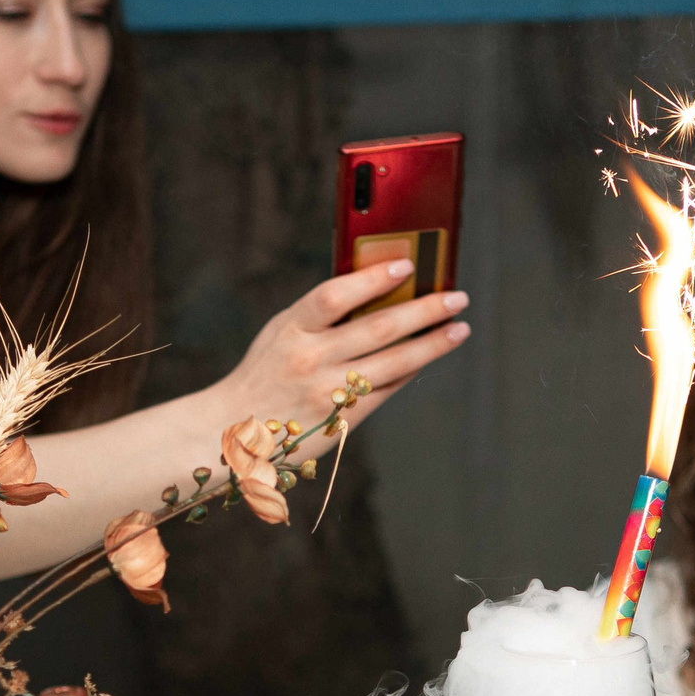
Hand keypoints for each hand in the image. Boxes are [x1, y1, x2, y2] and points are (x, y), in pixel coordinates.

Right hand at [216, 261, 470, 455]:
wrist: (235, 430)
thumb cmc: (265, 372)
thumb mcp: (281, 333)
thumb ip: (320, 314)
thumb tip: (379, 289)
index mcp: (291, 329)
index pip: (335, 295)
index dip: (373, 278)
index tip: (407, 265)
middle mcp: (310, 360)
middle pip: (378, 329)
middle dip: (424, 310)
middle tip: (457, 298)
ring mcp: (328, 392)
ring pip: (393, 363)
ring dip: (432, 345)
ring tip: (459, 328)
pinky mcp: (342, 419)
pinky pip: (387, 390)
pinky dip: (410, 371)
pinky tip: (428, 357)